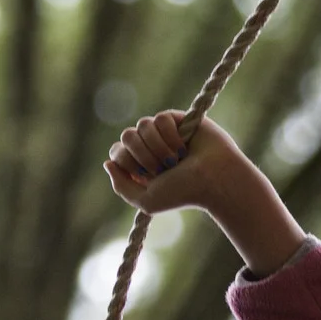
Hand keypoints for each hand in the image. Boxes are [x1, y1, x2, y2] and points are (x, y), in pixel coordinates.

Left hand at [103, 110, 305, 273]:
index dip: (125, 161)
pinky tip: (184, 146)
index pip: (117, 152)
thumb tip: (108, 163)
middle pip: (126, 136)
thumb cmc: (183, 193)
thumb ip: (121, 187)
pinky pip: (159, 119)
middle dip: (142, 155)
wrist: (212, 179)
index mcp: (140, 166)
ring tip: (175, 160)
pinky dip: (170, 135)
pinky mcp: (177, 119)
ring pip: (141, 126)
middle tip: (162, 169)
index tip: (144, 175)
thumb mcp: (146, 200)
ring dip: (156, 147)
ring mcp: (163, 132)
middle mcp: (150, 147)